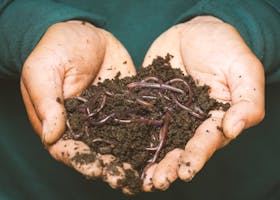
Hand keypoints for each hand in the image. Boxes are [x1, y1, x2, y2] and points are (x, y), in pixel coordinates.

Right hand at [20, 20, 136, 193]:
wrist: (87, 34)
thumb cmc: (58, 48)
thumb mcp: (43, 69)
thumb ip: (47, 101)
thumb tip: (51, 135)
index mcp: (60, 122)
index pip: (67, 149)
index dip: (81, 161)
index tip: (95, 169)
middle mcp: (85, 125)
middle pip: (96, 152)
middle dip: (110, 167)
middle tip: (125, 179)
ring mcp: (108, 118)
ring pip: (119, 143)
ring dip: (130, 160)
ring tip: (145, 174)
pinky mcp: (126, 107)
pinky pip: (136, 123)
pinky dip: (146, 137)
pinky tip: (158, 148)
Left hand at [141, 16, 264, 190]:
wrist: (192, 31)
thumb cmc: (223, 47)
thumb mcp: (242, 69)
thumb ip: (247, 101)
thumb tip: (233, 129)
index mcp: (214, 118)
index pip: (207, 141)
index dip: (197, 156)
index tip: (186, 171)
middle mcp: (190, 122)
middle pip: (180, 148)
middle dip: (169, 167)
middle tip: (156, 182)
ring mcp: (168, 114)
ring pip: (159, 142)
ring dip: (149, 160)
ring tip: (139, 178)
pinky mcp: (149, 104)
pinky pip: (140, 121)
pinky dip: (130, 136)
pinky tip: (119, 150)